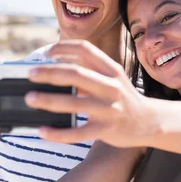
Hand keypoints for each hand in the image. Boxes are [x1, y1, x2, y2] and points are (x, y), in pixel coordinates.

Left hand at [25, 40, 155, 146]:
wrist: (150, 122)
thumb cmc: (124, 98)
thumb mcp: (114, 79)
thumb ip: (90, 72)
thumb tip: (54, 68)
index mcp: (112, 70)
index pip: (86, 50)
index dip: (64, 48)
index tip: (46, 52)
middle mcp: (112, 87)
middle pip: (76, 74)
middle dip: (49, 73)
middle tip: (30, 74)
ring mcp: (109, 109)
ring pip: (74, 103)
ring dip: (48, 100)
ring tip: (30, 98)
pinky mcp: (106, 130)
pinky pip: (77, 133)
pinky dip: (58, 133)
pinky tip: (43, 131)